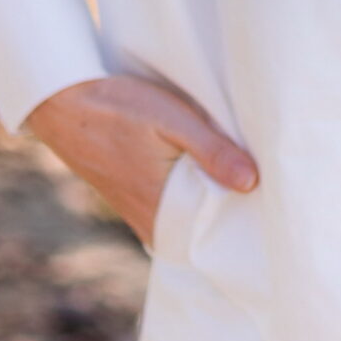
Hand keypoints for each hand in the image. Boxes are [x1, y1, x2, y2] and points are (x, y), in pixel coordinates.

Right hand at [25, 71, 257, 250]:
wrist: (62, 103)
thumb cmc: (115, 109)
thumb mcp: (171, 120)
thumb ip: (211, 151)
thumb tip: (252, 182)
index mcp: (162, 215)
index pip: (217, 237)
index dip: (246, 223)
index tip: (278, 211)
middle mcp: (153, 226)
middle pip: (208, 229)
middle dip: (236, 212)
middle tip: (275, 192)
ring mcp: (143, 214)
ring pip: (193, 216)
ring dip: (216, 199)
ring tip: (252, 179)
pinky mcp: (139, 200)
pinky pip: (177, 207)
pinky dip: (196, 193)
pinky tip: (215, 173)